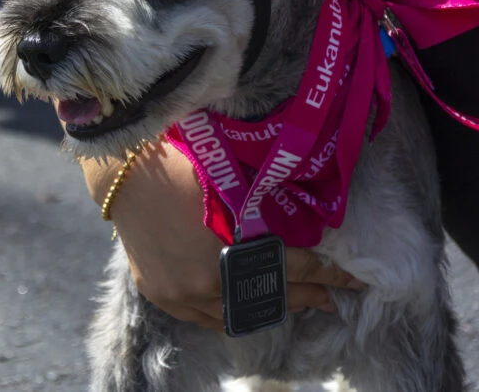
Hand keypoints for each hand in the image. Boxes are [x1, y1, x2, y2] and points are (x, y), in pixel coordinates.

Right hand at [82, 142, 361, 330]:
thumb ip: (264, 212)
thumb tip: (301, 225)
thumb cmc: (181, 162)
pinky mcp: (159, 293)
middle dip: (306, 297)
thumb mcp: (232, 184)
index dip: (328, 274)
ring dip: (267, 308)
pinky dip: (226, 312)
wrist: (124, 170)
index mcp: (230, 250)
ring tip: (292, 304)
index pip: (293, 267)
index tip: (354, 281)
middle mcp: (207, 281)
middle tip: (332, 300)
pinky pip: (201, 316)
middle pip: (268, 296)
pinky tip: (242, 307)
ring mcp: (179, 293)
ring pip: (235, 314)